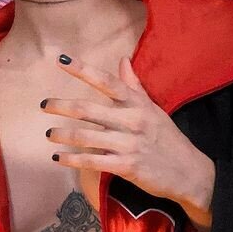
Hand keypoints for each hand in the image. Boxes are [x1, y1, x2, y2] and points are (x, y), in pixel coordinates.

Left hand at [42, 54, 214, 210]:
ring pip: (86, 137)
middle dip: (61, 106)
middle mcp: (132, 120)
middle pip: (88, 109)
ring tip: (49, 134)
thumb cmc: (168, 138)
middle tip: (43, 105)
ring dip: (63, 135)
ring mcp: (129, 144)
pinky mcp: (127, 167)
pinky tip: (58, 157)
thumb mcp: (153, 109)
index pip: (107, 81)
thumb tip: (122, 59)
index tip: (61, 60)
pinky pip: (92, 161)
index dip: (83, 70)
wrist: (189, 172)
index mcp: (138, 104)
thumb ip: (134, 86)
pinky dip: (72, 159)